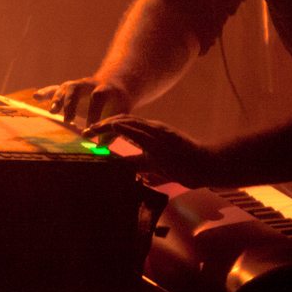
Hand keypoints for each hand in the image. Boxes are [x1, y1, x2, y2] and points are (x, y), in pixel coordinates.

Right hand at [33, 77, 131, 126]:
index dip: (93, 112)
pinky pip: (55, 90)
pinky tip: (36, 97)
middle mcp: (88, 84)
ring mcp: (77, 85)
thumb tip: (101, 146)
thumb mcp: (122, 113)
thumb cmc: (118, 103)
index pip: (97, 97)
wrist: (114, 87)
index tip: (89, 129)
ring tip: (53, 112)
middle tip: (68, 120)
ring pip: (65, 88)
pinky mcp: (68, 90)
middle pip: (76, 88)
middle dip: (71, 103)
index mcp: (105, 89)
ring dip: (57, 99)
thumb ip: (112, 129)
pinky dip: (46, 93)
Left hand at [83, 115, 217, 186]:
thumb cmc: (185, 165)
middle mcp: (153, 130)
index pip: (125, 125)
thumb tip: (122, 169)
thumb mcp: (156, 165)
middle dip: (102, 125)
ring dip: (109, 124)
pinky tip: (114, 126)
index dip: (107, 127)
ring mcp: (158, 134)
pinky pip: (142, 131)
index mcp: (151, 134)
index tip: (91, 134)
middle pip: (124, 121)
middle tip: (85, 132)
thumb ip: (140, 164)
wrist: (207, 164)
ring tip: (93, 128)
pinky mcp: (163, 140)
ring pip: (130, 122)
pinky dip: (126, 127)